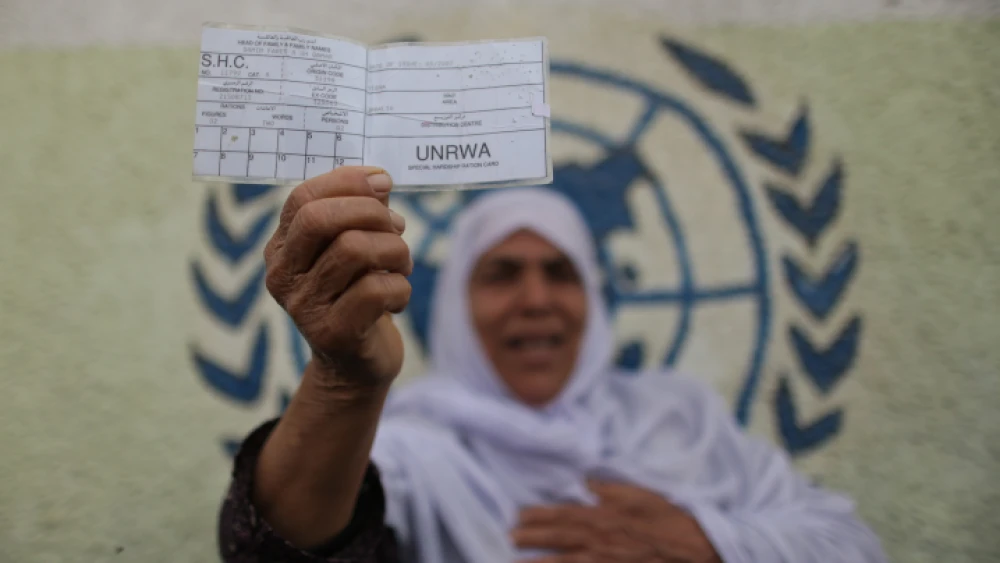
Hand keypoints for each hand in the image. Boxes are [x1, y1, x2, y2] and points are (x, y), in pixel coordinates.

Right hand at [264, 166, 411, 387]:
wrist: (356, 366)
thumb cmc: (359, 296)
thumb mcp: (355, 247)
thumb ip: (362, 210)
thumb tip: (378, 180)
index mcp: (282, 248)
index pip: (303, 198)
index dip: (347, 181)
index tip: (383, 182)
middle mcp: (282, 276)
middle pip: (321, 219)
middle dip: (372, 213)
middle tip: (396, 228)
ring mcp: (303, 307)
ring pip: (356, 249)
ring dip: (395, 251)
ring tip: (400, 265)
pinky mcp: (331, 333)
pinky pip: (376, 289)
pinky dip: (400, 288)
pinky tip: (396, 300)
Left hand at [511, 481, 720, 562]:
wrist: (689, 548)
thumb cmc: (666, 518)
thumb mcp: (638, 494)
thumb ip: (608, 489)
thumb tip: (585, 481)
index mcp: (603, 516)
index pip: (563, 514)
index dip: (538, 515)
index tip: (518, 514)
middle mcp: (598, 540)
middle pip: (558, 539)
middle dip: (531, 539)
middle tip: (509, 537)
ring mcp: (602, 561)